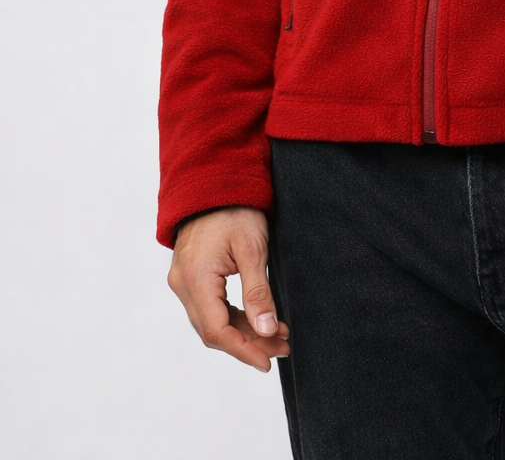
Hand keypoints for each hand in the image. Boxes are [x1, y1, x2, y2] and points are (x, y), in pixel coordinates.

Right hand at [167, 206, 290, 372]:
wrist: (214, 182)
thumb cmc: (235, 209)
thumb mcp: (252, 249)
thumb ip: (258, 292)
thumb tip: (266, 331)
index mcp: (195, 279)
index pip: (216, 330)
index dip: (243, 350)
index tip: (268, 361)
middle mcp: (182, 284)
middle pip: (213, 330)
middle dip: (249, 343)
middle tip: (283, 346)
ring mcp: (183, 281)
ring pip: (212, 321)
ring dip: (244, 332)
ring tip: (278, 336)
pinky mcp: (190, 277)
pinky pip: (210, 308)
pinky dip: (234, 317)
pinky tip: (259, 319)